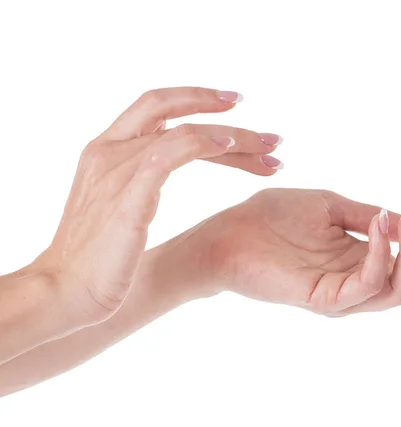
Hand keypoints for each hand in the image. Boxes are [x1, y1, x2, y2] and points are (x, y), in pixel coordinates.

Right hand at [30, 87, 283, 324]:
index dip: (195, 97)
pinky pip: (170, 155)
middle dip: (223, 112)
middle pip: (172, 110)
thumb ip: (142, 176)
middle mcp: (109, 150)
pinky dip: (203, 146)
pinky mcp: (129, 196)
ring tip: (270, 151)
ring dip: (234, 138)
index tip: (234, 104)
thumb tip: (172, 163)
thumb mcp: (119, 202)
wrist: (66, 291)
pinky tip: (231, 150)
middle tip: (270, 136)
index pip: (155, 106)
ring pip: (183, 132)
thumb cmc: (98, 256)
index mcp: (105, 148)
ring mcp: (118, 170)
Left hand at [163, 189, 400, 315]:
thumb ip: (370, 216)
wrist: (228, 231)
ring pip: (400, 291)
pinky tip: (387, 227)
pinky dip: (383, 257)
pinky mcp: (323, 299)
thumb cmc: (273, 217)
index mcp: (362, 263)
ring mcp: (342, 295)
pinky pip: (366, 287)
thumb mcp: (333, 207)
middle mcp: (358, 284)